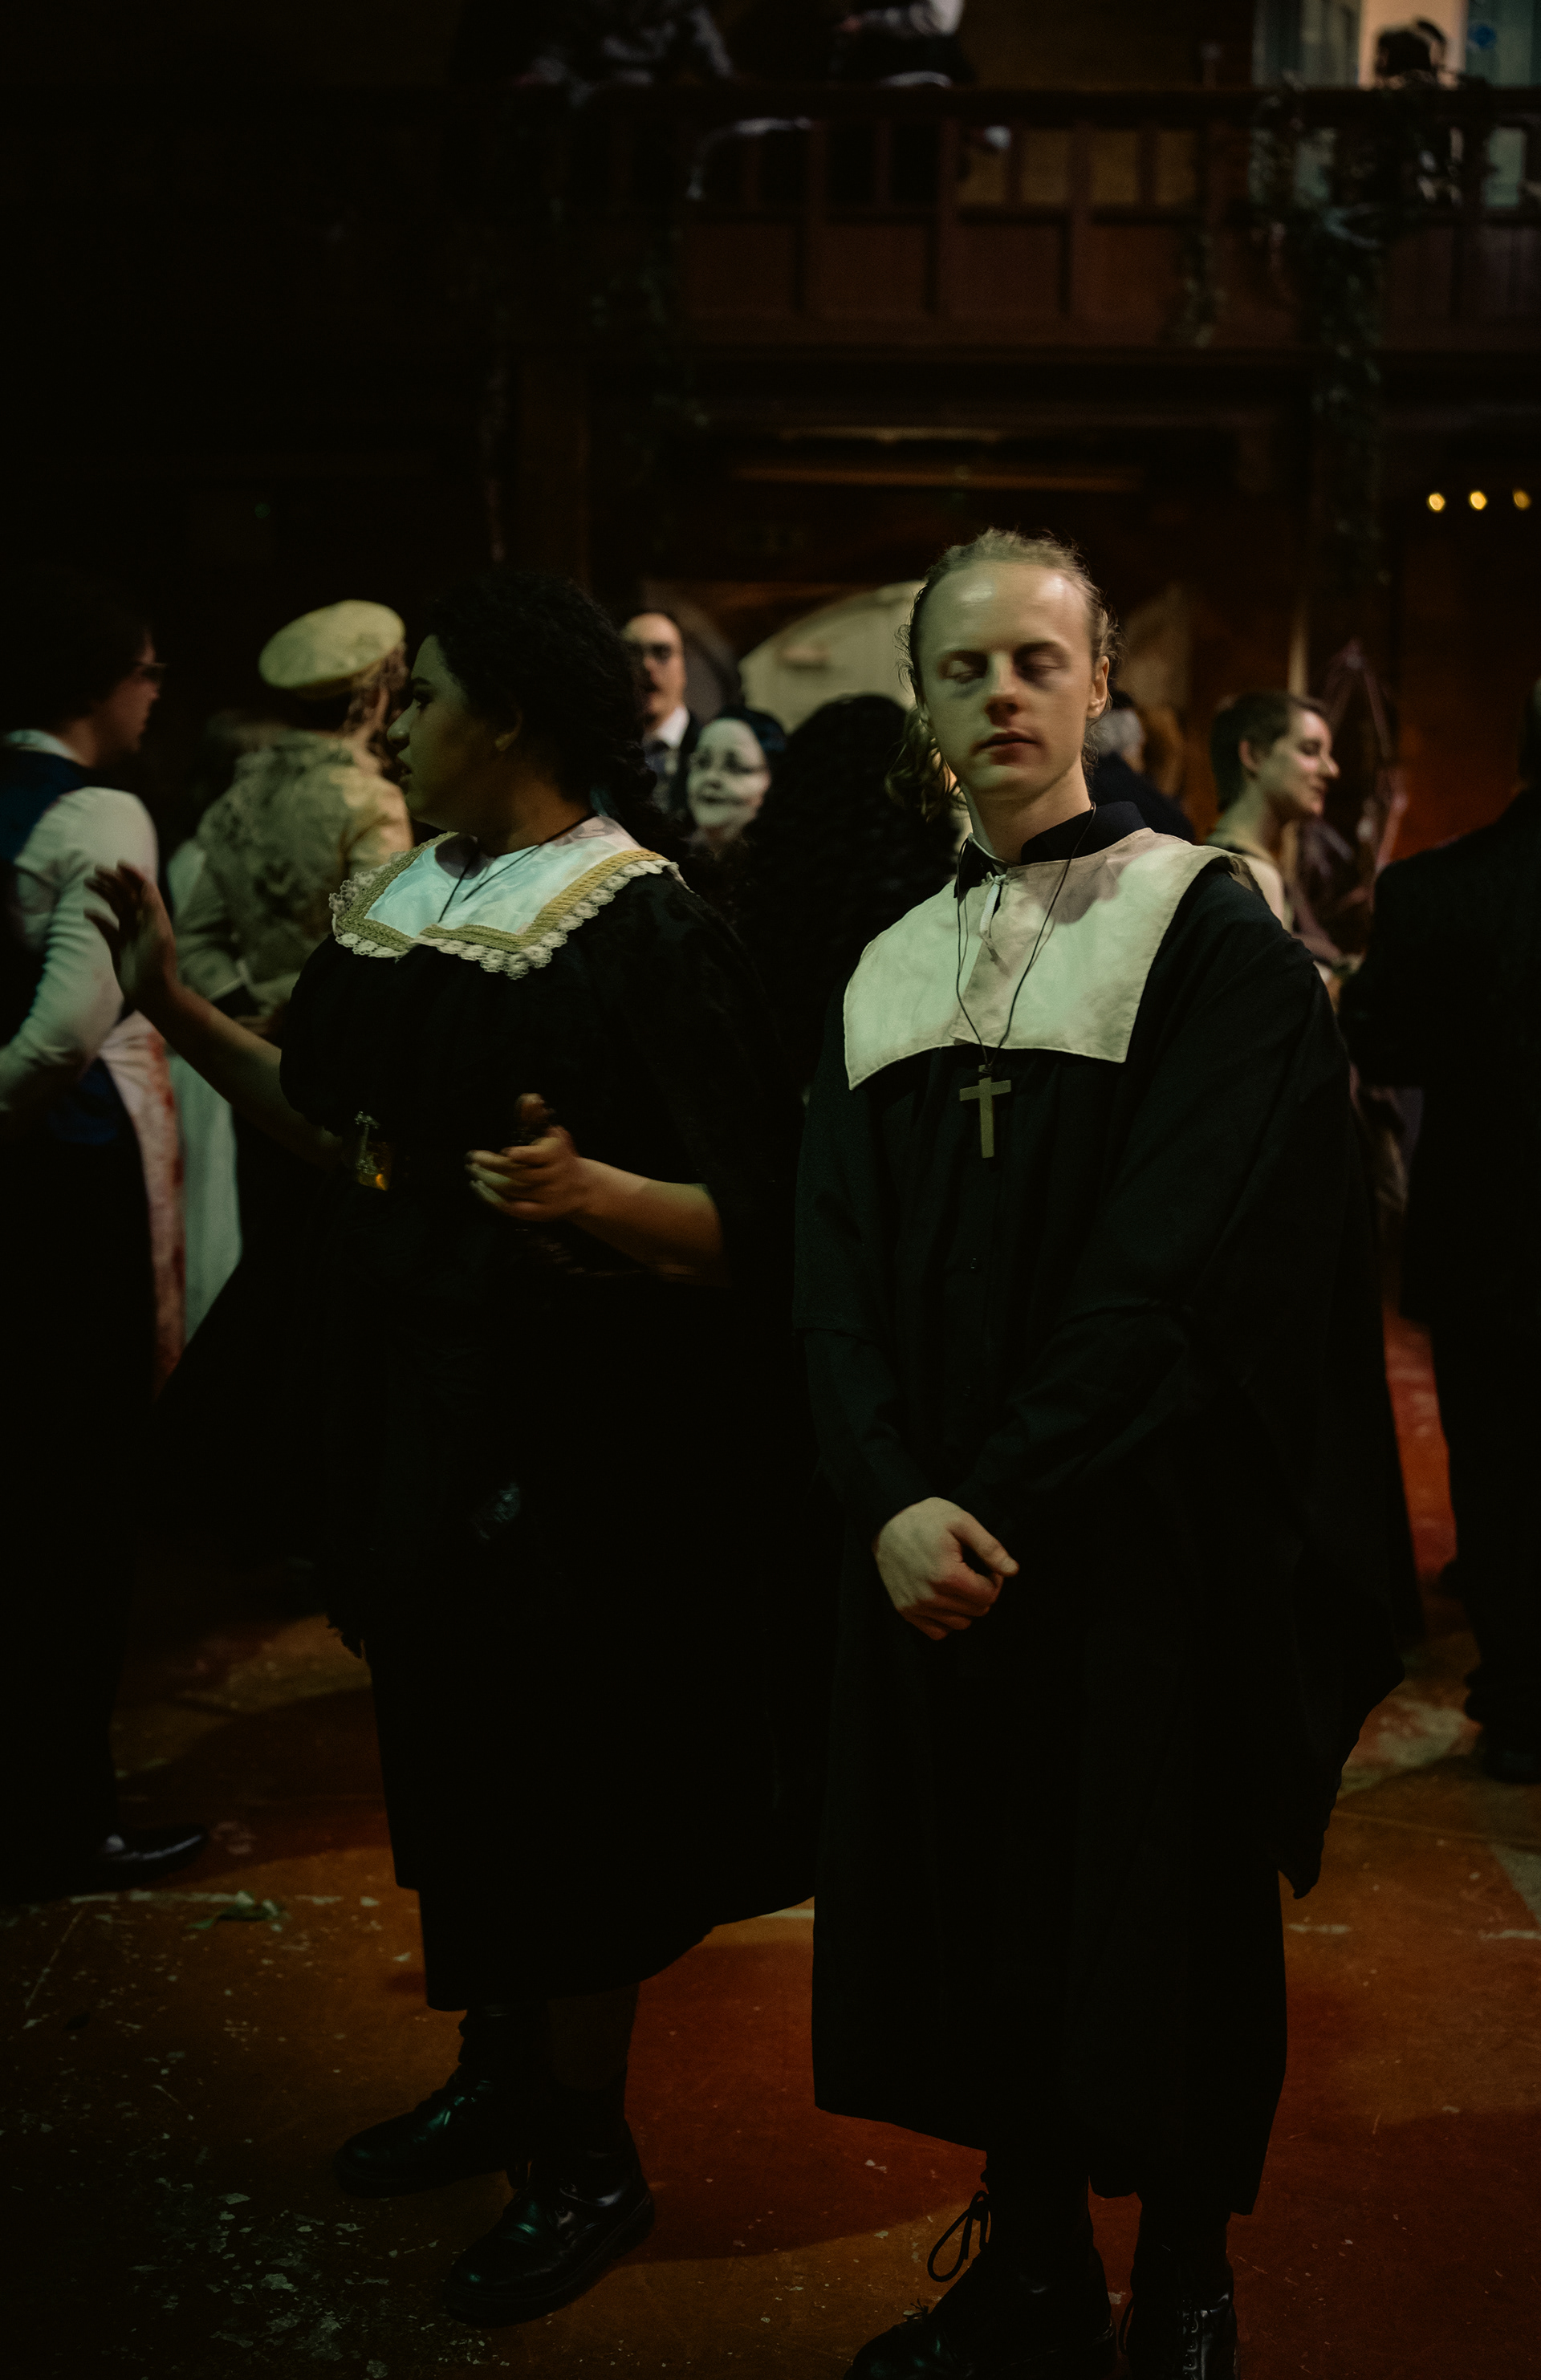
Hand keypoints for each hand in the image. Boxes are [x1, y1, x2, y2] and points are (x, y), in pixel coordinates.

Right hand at [86, 863, 177, 1019]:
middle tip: (95, 870)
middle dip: (112, 880)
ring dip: (102, 893)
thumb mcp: (159, 932)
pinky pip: (106, 927)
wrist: (152, 993)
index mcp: (154, 916)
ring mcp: (130, 934)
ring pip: (115, 907)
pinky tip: (87, 912)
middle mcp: (142, 922)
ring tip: (87, 882)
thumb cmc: (158, 964)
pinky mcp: (118, 947)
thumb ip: (153, 906)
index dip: (132, 875)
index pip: (142, 889)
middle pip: (125, 894)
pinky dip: (97, 918)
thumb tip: (145, 882)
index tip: (118, 864)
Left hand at [468, 1094, 594, 1222]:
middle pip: (519, 1173)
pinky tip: (480, 1188)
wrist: (584, 1189)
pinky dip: (493, 1199)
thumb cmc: (560, 1157)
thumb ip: (537, 1118)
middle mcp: (553, 1177)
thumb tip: (530, 1098)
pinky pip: (513, 1209)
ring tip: (474, 1171)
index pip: (539, 1157)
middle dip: (493, 1166)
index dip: (523, 1156)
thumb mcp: (553, 1135)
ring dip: (489, 1181)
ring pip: (513, 1191)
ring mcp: (547, 1197)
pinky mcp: (541, 1213)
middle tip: (472, 1158)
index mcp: (557, 1155)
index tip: (507, 1153)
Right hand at [873, 1498, 1017, 1641]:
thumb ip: (990, 1548)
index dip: (994, 1580)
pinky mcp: (905, 1610)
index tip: (985, 1565)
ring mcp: (915, 1606)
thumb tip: (1013, 1571)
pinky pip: (937, 1632)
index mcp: (947, 1576)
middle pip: (977, 1611)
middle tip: (972, 1570)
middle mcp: (930, 1597)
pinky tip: (945, 1599)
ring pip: (961, 1624)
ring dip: (966, 1607)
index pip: (989, 1595)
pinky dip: (946, 1620)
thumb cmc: (926, 1518)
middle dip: (982, 1592)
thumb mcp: (962, 1522)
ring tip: (958, 1583)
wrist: (887, 1520)